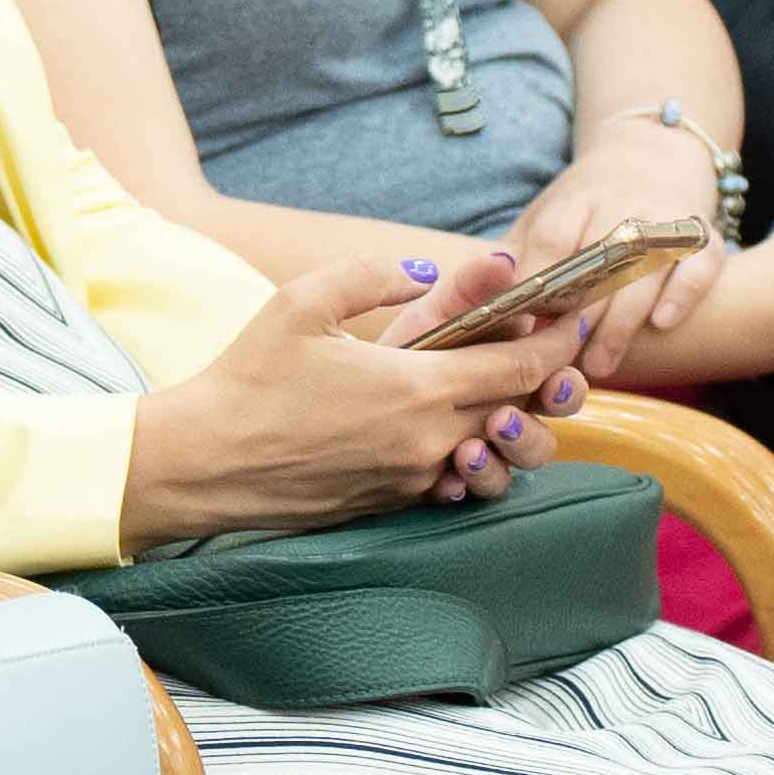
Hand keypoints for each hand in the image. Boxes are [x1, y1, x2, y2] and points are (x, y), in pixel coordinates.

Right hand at [127, 242, 591, 540]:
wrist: (204, 463)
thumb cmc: (248, 379)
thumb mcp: (303, 302)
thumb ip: (374, 275)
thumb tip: (427, 271)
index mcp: (418, 387)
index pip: (522, 367)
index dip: (556, 344)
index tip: (569, 322)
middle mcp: (429, 440)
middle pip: (520, 410)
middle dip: (541, 379)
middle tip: (543, 347)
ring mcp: (413, 478)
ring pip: (491, 450)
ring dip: (504, 421)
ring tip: (493, 389)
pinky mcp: (392, 503)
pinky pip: (451, 477)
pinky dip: (462, 450)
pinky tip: (441, 427)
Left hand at [510, 126, 731, 371]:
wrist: (652, 150)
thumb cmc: (586, 201)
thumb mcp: (545, 212)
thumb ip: (519, 250)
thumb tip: (484, 288)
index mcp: (576, 199)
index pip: (554, 237)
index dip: (539, 280)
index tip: (522, 322)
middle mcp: (623, 204)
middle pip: (600, 260)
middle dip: (577, 314)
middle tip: (556, 360)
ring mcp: (666, 218)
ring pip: (646, 269)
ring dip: (621, 320)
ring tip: (599, 364)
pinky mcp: (705, 232)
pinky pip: (701, 261)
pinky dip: (684, 291)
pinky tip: (662, 324)